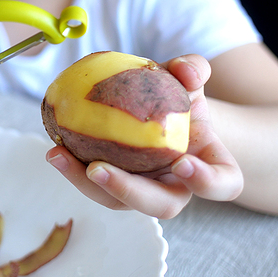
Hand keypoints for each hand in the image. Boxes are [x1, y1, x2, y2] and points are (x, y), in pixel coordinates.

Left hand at [45, 54, 243, 218]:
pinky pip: (92, 184)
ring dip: (85, 183)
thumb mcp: (187, 78)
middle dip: (129, 192)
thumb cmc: (176, 95)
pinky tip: (54, 148)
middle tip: (97, 169)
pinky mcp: (112, 186)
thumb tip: (187, 71)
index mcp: (209, 167)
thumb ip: (192, 70)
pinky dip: (72, 167)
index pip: (223, 185)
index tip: (182, 163)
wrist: (155, 107)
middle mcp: (176, 187)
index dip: (207, 182)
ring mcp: (142, 192)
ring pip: (117, 201)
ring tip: (59, 155)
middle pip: (161, 206)